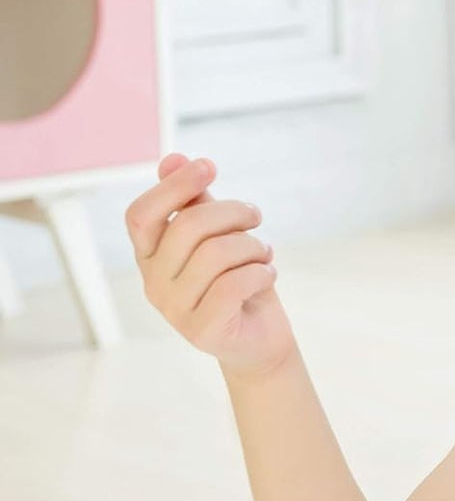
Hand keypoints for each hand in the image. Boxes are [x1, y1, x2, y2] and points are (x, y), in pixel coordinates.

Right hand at [125, 153, 295, 377]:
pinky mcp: (202, 330)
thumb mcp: (219, 238)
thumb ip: (195, 203)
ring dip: (252, 246)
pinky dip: (260, 273)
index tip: (209, 166)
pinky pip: (232, 285)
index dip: (173, 186)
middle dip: (231, 212)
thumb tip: (173, 158)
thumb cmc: (238, 283)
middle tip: (256, 216)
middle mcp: (153, 283)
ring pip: (215, 255)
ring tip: (264, 253)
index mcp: (149, 256)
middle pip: (187, 228)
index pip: (141, 214)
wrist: (259, 342)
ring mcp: (174, 310)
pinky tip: (268, 275)